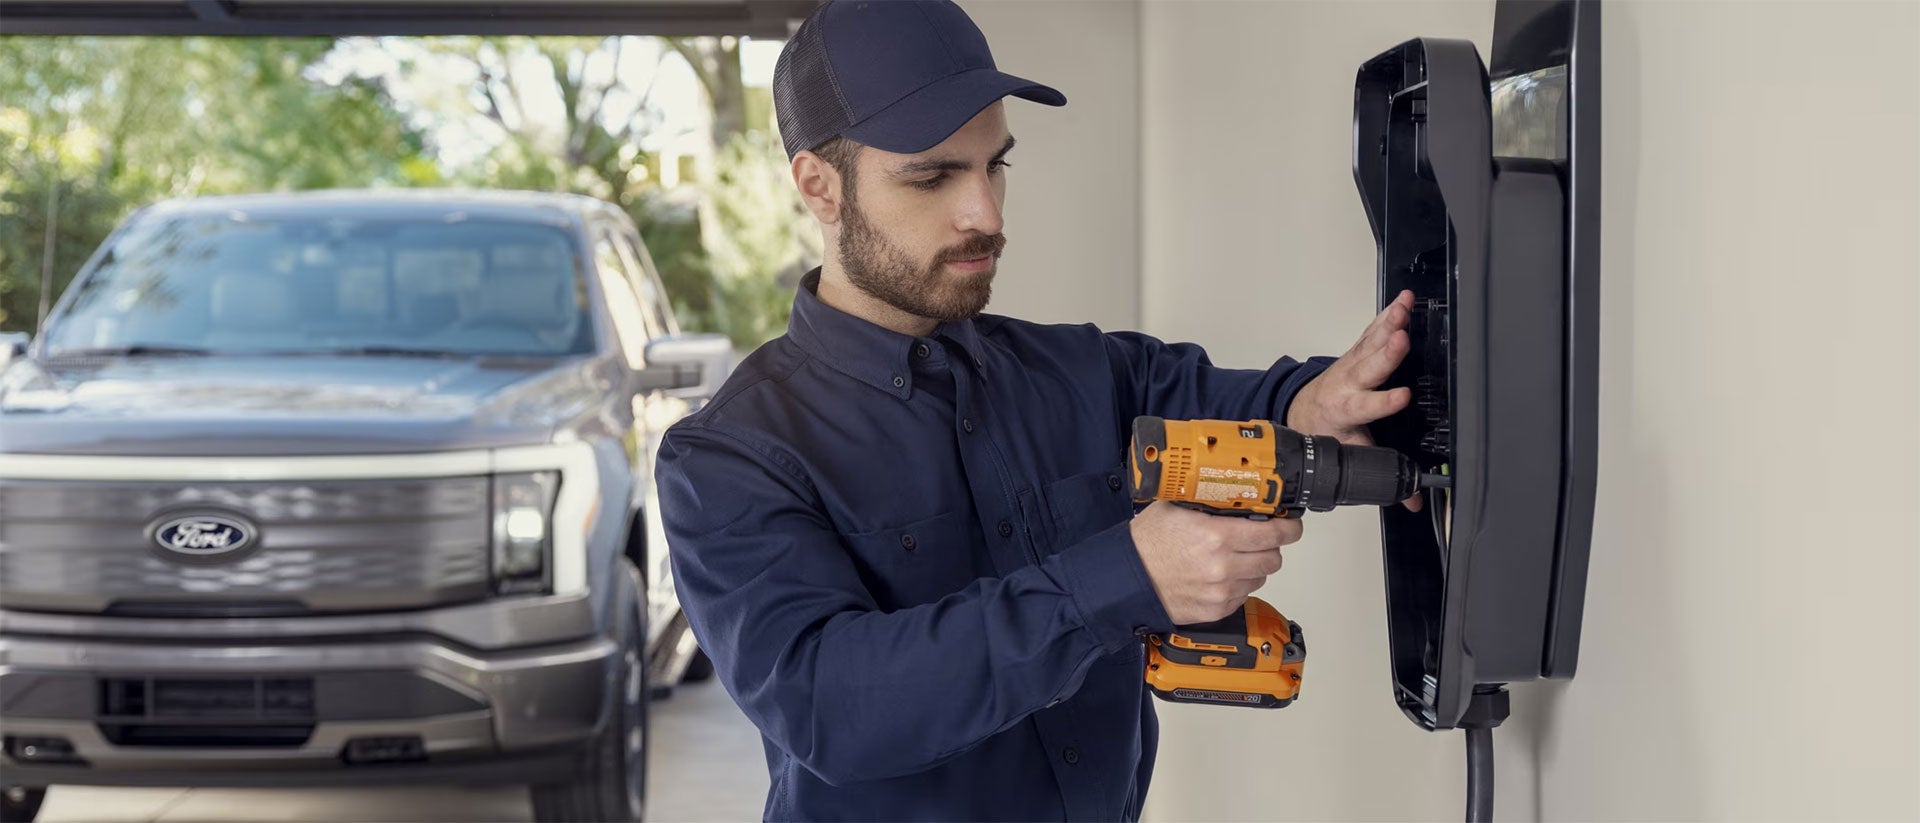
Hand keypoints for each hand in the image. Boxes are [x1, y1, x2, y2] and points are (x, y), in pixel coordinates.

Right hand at [1130, 502, 1300, 625]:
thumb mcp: (1175, 507)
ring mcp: (1221, 591)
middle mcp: (1223, 566)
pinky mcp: (1216, 610)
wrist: (1126, 578)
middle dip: (1271, 547)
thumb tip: (1233, 493)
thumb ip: (1208, 501)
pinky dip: (1238, 585)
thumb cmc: (1146, 544)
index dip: (1289, 528)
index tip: (1291, 525)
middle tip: (1261, 540)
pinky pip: (1243, 595)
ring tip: (1233, 558)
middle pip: (1273, 558)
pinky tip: (1219, 575)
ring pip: (1260, 578)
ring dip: (1254, 566)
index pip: (1273, 533)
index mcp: (1216, 536)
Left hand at [1287, 289, 1422, 510]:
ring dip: (1389, 325)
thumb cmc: (1330, 429)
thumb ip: (1379, 471)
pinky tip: (1403, 301)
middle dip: (1386, 354)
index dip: (1385, 401)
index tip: (1404, 396)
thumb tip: (1411, 499)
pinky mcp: (1356, 351)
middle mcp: (1348, 384)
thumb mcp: (1352, 453)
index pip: (1368, 407)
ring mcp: (1351, 365)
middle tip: (1401, 339)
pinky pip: (1373, 331)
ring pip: (1371, 344)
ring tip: (1404, 309)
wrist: (1304, 410)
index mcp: (1347, 411)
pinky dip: (1388, 315)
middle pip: (1369, 367)